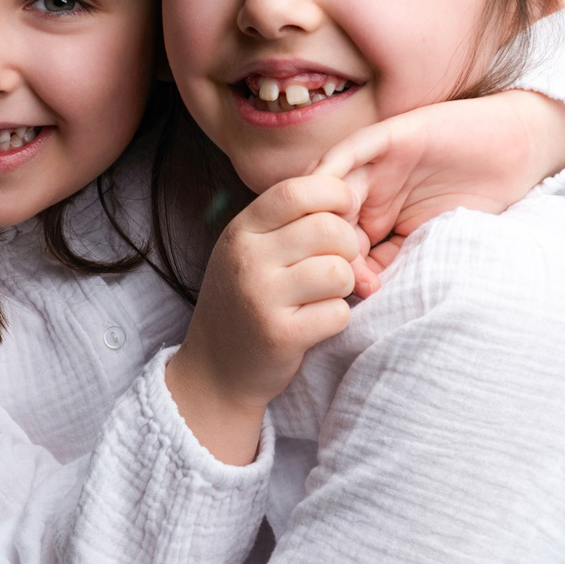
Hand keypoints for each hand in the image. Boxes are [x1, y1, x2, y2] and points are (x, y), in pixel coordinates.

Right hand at [166, 173, 363, 462]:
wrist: (214, 371)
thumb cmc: (245, 302)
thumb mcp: (252, 252)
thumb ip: (290, 222)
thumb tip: (350, 196)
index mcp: (241, 231)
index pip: (296, 191)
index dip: (334, 196)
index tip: (344, 214)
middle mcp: (247, 259)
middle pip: (328, 229)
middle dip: (348, 247)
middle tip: (337, 266)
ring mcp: (261, 297)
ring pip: (338, 271)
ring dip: (344, 285)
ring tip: (324, 295)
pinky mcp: (280, 335)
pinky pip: (338, 313)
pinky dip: (337, 319)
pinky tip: (315, 323)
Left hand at [315, 91, 564, 294]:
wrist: (515, 152)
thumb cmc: (482, 198)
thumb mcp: (435, 240)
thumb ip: (403, 261)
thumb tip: (377, 296)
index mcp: (377, 218)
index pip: (344, 248)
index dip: (345, 272)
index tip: (356, 296)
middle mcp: (369, 191)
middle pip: (326, 220)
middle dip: (328, 249)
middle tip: (339, 272)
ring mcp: (374, 164)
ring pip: (328, 189)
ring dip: (324, 216)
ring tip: (332, 243)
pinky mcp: (386, 138)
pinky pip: (347, 154)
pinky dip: (333, 174)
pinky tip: (337, 200)